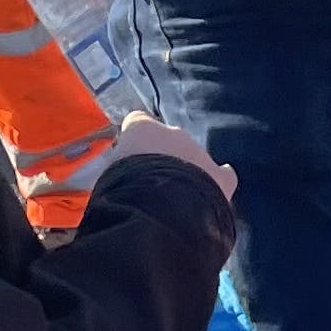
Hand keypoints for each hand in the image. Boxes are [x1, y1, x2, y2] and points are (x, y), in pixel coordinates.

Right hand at [102, 112, 234, 200]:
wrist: (156, 207)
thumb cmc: (121, 189)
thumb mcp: (107, 175)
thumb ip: (116, 170)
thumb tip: (117, 183)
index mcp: (141, 127)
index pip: (136, 123)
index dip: (134, 142)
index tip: (128, 160)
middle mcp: (174, 132)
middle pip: (167, 142)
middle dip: (161, 160)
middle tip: (149, 186)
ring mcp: (199, 152)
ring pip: (193, 158)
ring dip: (186, 173)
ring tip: (174, 200)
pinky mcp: (220, 176)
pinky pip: (223, 175)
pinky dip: (218, 182)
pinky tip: (215, 192)